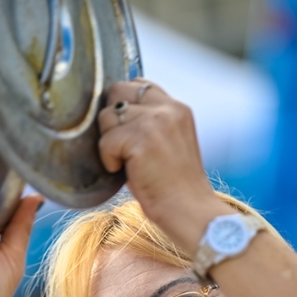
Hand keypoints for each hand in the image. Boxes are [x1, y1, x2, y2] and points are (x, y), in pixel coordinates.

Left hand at [97, 80, 226, 254]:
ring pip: (107, 116)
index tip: (126, 131)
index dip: (124, 105)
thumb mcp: (166, 144)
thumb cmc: (173, 187)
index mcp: (178, 108)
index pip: (138, 84)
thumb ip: (148, 123)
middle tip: (123, 149)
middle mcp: (168, 108)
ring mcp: (155, 121)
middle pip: (117, 91)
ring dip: (109, 142)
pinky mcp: (141, 139)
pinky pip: (106, 141)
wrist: (190, 212)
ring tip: (127, 163)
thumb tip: (112, 115)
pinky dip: (108, 160)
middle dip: (112, 119)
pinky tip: (125, 173)